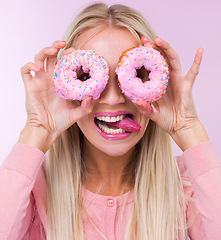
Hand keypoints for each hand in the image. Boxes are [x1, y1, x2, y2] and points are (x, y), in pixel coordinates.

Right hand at [19, 41, 92, 151]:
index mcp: (61, 82)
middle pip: (51, 55)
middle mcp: (51, 79)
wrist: (46, 129)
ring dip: (44, 51)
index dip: (69, 56)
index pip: (64, 63)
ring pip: (39, 58)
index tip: (77, 52)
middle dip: (57, 46)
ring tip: (52, 50)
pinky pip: (25, 70)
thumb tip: (91, 96)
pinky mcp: (30, 85)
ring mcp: (40, 81)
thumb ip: (86, 107)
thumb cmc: (61, 121)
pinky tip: (37, 67)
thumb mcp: (77, 114)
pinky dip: (29, 65)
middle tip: (64, 44)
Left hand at [136, 36, 208, 150]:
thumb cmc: (166, 119)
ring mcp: (177, 81)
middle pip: (160, 60)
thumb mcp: (152, 114)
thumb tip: (136, 101)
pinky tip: (200, 50)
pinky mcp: (187, 86)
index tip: (135, 49)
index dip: (143, 59)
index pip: (150, 67)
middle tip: (144, 40)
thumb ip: (144, 108)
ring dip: (167, 49)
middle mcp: (166, 80)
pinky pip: (193, 72)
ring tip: (158, 39)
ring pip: (173, 61)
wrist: (180, 127)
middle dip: (153, 49)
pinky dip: (197, 61)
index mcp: (157, 84)